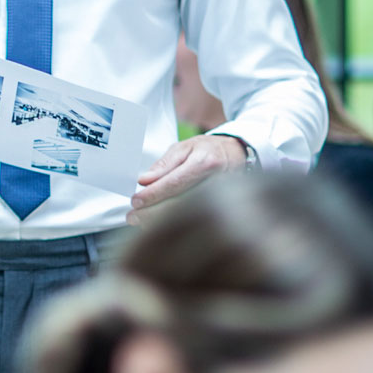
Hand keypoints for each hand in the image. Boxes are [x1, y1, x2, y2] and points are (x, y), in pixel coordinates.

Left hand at [128, 134, 251, 225]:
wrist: (239, 155)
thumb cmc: (211, 150)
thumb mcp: (185, 147)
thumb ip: (165, 165)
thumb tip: (146, 180)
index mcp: (206, 163)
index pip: (176, 183)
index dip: (154, 195)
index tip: (136, 201)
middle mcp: (217, 183)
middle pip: (181, 205)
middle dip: (153, 213)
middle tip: (133, 217)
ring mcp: (223, 199)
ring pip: (188, 216)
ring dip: (161, 222)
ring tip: (141, 223)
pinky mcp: (223, 210)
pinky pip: (195, 221)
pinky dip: (175, 225)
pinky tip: (159, 225)